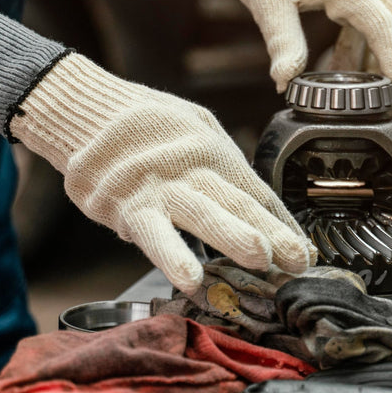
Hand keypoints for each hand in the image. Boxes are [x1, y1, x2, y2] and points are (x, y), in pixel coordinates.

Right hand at [9, 53, 313, 292]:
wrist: (87, 113)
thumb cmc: (146, 124)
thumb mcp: (193, 127)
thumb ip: (222, 165)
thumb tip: (257, 205)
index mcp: (211, 149)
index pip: (254, 191)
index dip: (282, 223)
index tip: (304, 252)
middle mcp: (190, 167)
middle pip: (237, 201)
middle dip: (271, 232)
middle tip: (298, 259)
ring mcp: (160, 188)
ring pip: (202, 214)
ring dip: (233, 237)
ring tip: (259, 258)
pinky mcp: (127, 207)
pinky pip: (154, 235)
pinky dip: (173, 256)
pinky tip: (189, 279)